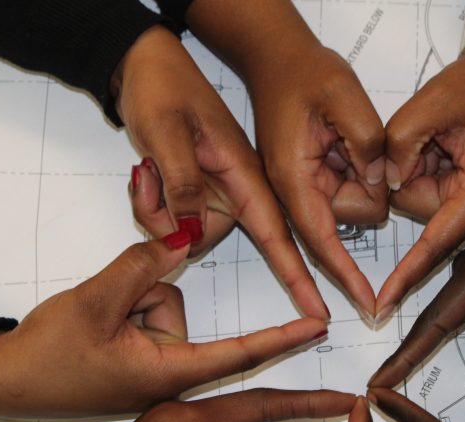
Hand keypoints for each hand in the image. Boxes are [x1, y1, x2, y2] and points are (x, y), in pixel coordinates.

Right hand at [0, 239, 327, 418]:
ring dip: (128, 298)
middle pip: (180, 309)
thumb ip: (143, 263)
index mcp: (168, 372)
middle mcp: (168, 370)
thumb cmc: (47, 355)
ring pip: (161, 302)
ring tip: (89, 321)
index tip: (319, 326)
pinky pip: (145, 308)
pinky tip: (91, 322)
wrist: (4, 378)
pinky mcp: (135, 354)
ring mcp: (149, 363)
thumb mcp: (94, 300)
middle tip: (101, 315)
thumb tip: (184, 236)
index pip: (240, 352)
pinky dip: (122, 304)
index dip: (282, 336)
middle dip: (144, 297)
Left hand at [114, 26, 327, 319]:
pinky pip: (169, 222)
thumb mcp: (167, 132)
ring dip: (154, 211)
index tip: (319, 313)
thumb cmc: (164, 87)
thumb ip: (182, 182)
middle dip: (169, 225)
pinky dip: (149, 205)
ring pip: (183, 235)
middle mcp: (235, 190)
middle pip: (206, 239)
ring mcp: (213, 194)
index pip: (277, 236)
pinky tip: (146, 170)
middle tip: (149, 177)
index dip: (300, 277)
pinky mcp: (193, 195)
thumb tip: (190, 232)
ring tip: (147, 166)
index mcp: (245, 174)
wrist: (146, 65)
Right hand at [247, 41, 387, 317]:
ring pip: (348, 209)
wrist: (276, 57)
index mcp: (291, 180)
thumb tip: (379, 182)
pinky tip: (344, 142)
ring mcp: (297, 190)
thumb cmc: (303, 73)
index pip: (322, 242)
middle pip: (341, 226)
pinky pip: (343, 192)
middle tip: (356, 145)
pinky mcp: (308, 182)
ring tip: (346, 135)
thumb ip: (367, 142)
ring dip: (361, 178)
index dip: (346, 276)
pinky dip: (355, 172)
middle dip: (364, 196)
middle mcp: (289, 193)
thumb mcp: (343, 95)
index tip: (368, 305)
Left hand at [375, 45, 464, 320]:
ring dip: (422, 167)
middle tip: (437, 134)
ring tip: (448, 135)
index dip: (405, 275)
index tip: (383, 305)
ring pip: (423, 202)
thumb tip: (385, 182)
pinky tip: (450, 143)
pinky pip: (434, 194)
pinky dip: (430, 167)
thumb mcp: (434, 102)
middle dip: (413, 173)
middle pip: (421, 212)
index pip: (433, 244)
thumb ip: (397, 144)